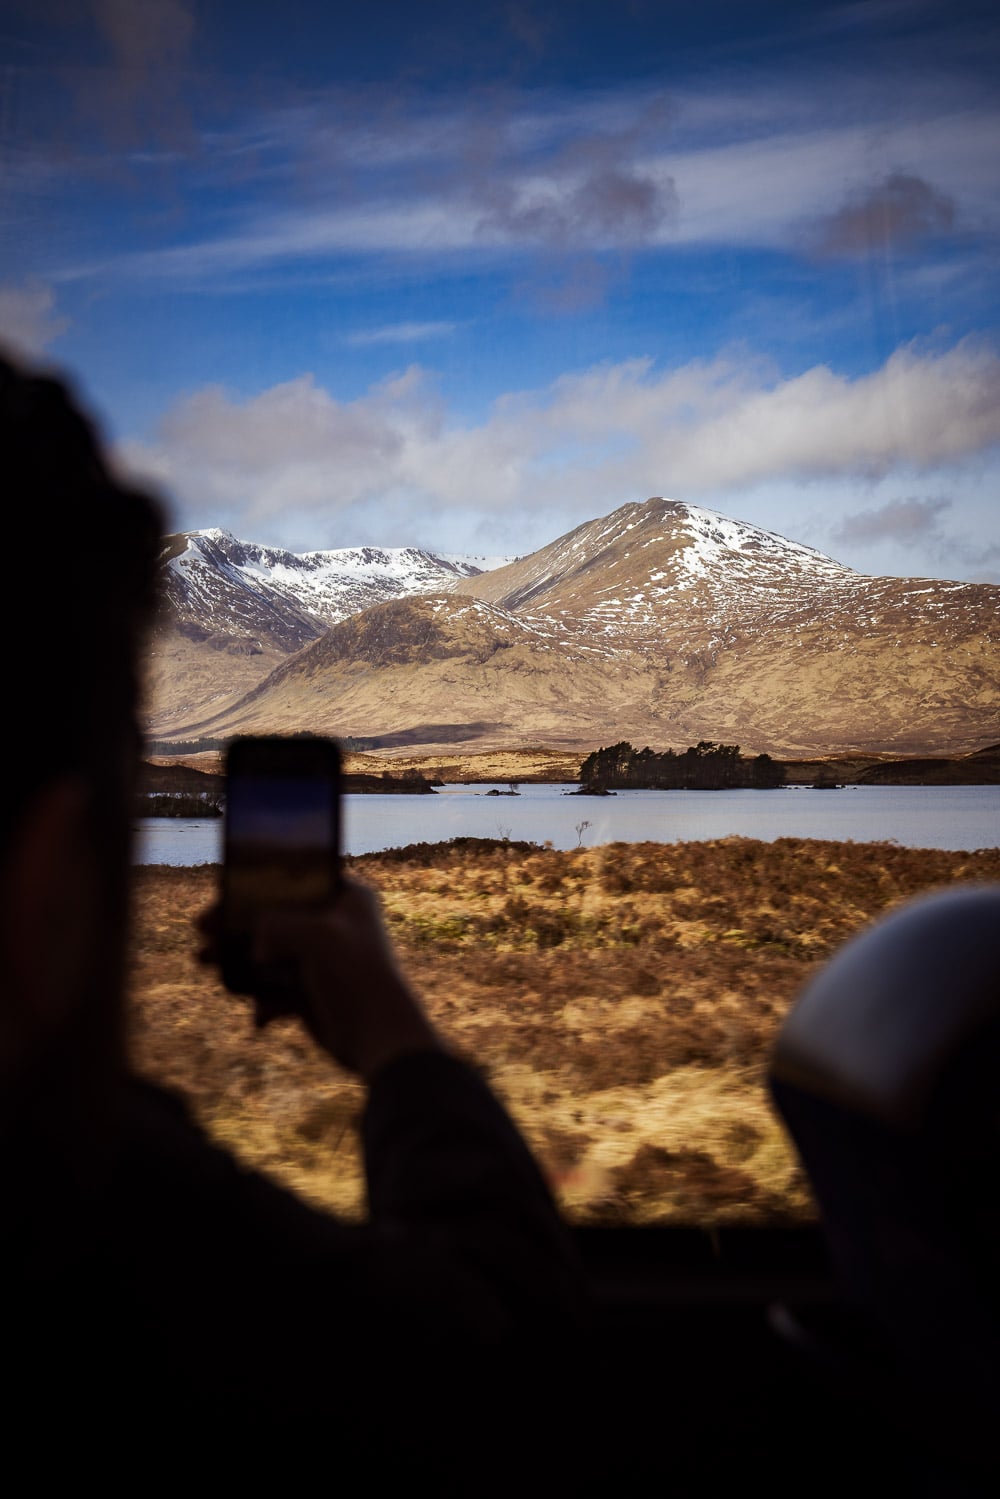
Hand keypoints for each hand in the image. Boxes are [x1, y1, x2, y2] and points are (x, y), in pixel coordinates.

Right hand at [199, 876, 441, 1080]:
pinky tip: (262, 1017)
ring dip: (236, 959)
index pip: (291, 881)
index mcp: (345, 896)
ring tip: (203, 962)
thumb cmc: (357, 976)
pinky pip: (274, 988)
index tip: (219, 899)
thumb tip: (254, 939)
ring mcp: (321, 958)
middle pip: (273, 917)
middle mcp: (333, 922)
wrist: (379, 1037)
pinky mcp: (311, 990)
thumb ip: (275, 923)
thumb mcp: (315, 935)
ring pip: (267, 953)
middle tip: (201, 931)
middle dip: (234, 926)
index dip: (253, 887)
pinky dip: (263, 999)